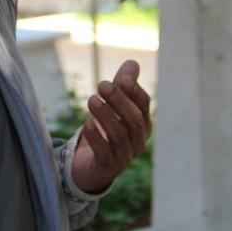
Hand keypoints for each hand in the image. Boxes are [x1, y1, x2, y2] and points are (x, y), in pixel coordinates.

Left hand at [71, 60, 152, 194]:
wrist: (92, 165)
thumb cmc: (107, 130)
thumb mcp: (114, 107)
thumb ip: (123, 85)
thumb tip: (132, 63)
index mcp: (143, 124)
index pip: (143, 105)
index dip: (134, 91)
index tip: (121, 78)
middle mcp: (138, 140)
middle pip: (134, 120)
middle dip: (119, 101)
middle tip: (101, 85)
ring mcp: (124, 156)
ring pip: (119, 135)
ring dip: (106, 116)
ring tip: (92, 100)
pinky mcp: (108, 167)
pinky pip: (105, 153)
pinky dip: (97, 138)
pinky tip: (88, 124)